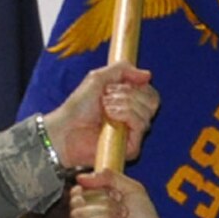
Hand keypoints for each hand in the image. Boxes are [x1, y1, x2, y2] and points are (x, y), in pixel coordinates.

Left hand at [43, 62, 157, 167]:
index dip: (136, 85)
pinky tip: (109, 116)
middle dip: (129, 93)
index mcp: (129, 103)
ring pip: (146, 111)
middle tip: (107, 97)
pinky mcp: (132, 147)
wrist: (66, 129)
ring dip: (123, 103)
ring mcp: (133, 134)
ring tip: (104, 107)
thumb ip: (123, 69)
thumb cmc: (79, 107)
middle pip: (152, 101)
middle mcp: (133, 119)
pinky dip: (125, 114)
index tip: (115, 86)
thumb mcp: (99, 78)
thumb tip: (147, 74)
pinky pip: (141, 125)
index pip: (150, 93)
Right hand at [70, 170, 164, 217]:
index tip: (111, 193)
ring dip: (103, 215)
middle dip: (103, 203)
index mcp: (96, 205)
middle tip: (120, 210)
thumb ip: (109, 176)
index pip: (78, 191)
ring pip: (77, 215)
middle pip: (77, 201)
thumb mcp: (133, 189)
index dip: (92, 189)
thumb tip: (83, 177)